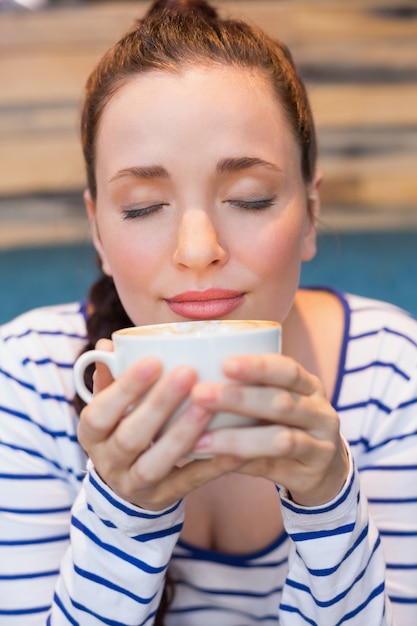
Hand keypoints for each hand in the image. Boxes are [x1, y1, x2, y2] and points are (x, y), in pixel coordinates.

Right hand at [77, 340, 243, 510]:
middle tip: (188, 372)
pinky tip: (235, 446)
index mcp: (91, 434)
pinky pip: (189, 482)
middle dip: (159, 404)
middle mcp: (108, 462)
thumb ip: (110, 378)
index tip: (153, 360)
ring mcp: (134, 485)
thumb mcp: (109, 407)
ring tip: (207, 405)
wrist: (126, 484)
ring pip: (156, 463)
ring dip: (182, 433)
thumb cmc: (122, 428)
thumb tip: (108, 344)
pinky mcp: (163, 498)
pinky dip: (212, 465)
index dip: (124, 388)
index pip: (100, 412)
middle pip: (130, 437)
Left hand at [190, 353, 348, 506]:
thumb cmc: (286, 425)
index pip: (288, 370)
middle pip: (282, 403)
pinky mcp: (311, 475)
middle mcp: (321, 413)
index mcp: (310, 386)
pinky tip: (213, 461)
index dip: (258, 366)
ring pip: (280, 440)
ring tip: (199, 440)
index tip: (224, 363)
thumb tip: (187, 377)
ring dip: (236, 439)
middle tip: (199, 394)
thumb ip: (249, 389)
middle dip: (238, 399)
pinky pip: (273, 468)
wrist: (325, 470)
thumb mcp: (279, 402)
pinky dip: (241, 463)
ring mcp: (320, 446)